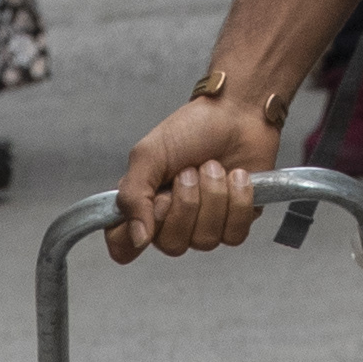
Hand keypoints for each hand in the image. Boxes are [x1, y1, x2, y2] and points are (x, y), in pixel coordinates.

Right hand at [108, 93, 287, 259]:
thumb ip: (134, 196)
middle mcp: (171, 221)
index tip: (154, 204)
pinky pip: (234, 234)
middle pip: (171, 244)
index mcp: (143, 205)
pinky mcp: (235, 223)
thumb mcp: (149, 155)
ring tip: (213, 167)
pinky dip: (238, 200)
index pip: (124, 247)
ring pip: (205, 240)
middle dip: (185, 202)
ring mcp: (204, 225)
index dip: (134, 237)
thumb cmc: (191, 129)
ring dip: (213, 195)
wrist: (236, 114)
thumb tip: (138, 239)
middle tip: (189, 171)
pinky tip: (236, 177)